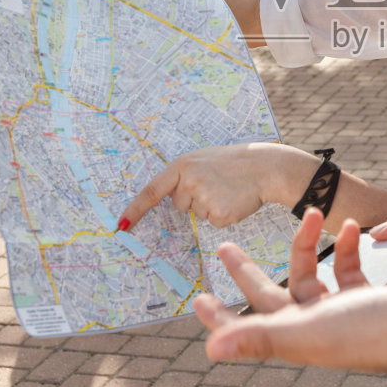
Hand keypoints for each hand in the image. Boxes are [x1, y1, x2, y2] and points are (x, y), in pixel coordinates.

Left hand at [118, 143, 309, 232]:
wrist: (264, 166)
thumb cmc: (233, 163)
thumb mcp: (204, 160)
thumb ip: (185, 175)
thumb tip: (171, 199)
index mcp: (183, 165)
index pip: (151, 191)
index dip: (135, 210)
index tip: (121, 225)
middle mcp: (190, 180)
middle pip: (179, 204)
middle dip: (194, 199)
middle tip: (216, 184)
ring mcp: (204, 197)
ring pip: (197, 214)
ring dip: (211, 206)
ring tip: (228, 189)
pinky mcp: (219, 213)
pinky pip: (213, 221)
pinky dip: (224, 214)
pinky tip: (234, 199)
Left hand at [192, 209, 386, 378]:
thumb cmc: (370, 333)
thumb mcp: (308, 331)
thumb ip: (260, 336)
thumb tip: (210, 349)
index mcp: (295, 337)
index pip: (246, 329)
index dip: (220, 318)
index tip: (199, 299)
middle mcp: (313, 327)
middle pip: (269, 296)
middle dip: (247, 270)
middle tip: (224, 246)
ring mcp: (340, 313)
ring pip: (309, 276)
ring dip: (304, 244)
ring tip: (308, 211)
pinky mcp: (367, 300)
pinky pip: (347, 270)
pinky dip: (346, 248)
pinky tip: (351, 228)